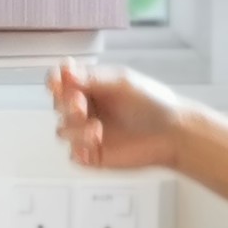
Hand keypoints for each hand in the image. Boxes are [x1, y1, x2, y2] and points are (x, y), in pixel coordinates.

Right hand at [50, 60, 192, 169]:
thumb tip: (65, 72)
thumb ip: (92, 78)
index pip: (61, 82)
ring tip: (96, 130)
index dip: (55, 81)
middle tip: (80, 106)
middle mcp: (86, 108)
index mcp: (90, 86)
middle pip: (58, 105)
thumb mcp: (122, 82)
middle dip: (66, 105)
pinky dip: (80, 148)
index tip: (58, 82)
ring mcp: (87, 132)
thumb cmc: (152, 102)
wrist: (172, 132)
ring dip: (74, 129)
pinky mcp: (93, 155)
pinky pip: (74, 154)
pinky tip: (95, 144)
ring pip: (62, 130)